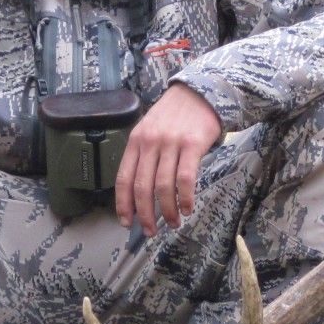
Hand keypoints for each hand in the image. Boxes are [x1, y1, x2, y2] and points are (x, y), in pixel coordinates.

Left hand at [116, 85, 222, 236]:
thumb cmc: (174, 115)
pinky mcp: (192, 144)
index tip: (127, 222)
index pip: (123, 178)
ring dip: (168, 210)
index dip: (123, 204)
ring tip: (173, 222)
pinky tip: (187, 208)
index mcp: (136, 141)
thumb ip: (144, 155)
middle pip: (142, 187)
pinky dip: (185, 198)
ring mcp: (171, 143)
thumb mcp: (150, 129)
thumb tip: (140, 192)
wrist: (200, 92)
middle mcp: (150, 143)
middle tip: (150, 231)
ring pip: (163, 186)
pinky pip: (185, 178)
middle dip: (145, 214)